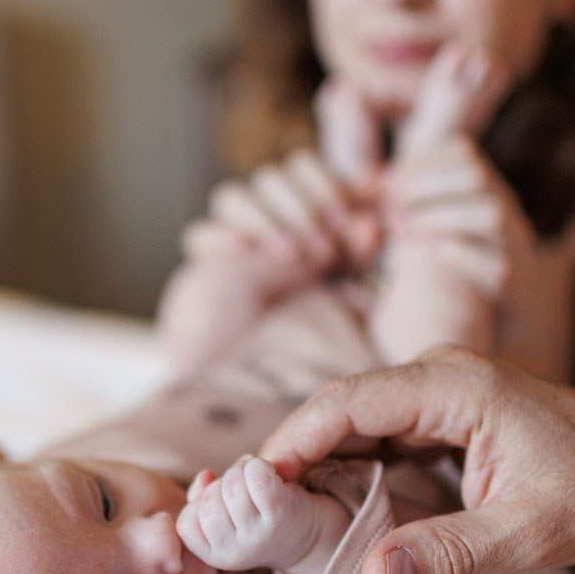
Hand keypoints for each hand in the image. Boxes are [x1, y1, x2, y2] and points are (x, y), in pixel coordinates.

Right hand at [158, 149, 379, 371]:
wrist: (266, 402)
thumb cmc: (323, 364)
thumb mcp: (363, 307)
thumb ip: (366, 253)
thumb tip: (373, 200)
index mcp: (323, 231)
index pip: (324, 172)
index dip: (339, 184)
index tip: (360, 222)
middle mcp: (281, 232)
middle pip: (284, 171)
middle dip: (308, 197)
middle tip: (326, 245)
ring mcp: (240, 248)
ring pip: (242, 192)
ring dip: (271, 212)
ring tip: (292, 255)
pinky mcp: (205, 271)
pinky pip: (201, 231)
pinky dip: (223, 236)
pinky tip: (245, 256)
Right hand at [176, 456, 318, 570]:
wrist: (306, 535)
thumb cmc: (255, 519)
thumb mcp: (222, 518)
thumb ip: (202, 498)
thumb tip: (205, 475)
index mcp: (214, 556)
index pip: (187, 523)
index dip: (201, 502)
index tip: (222, 500)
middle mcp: (234, 551)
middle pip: (209, 500)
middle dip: (223, 482)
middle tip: (242, 484)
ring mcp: (257, 535)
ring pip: (231, 484)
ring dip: (242, 469)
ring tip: (255, 477)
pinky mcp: (279, 514)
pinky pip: (257, 476)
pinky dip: (259, 465)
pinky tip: (269, 472)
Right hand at [259, 346, 574, 573]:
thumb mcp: (527, 532)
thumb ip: (445, 553)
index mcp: (455, 386)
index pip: (348, 401)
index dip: (292, 440)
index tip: (252, 486)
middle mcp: (439, 375)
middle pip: (341, 406)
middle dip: (292, 453)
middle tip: (248, 507)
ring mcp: (440, 390)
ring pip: (355, 419)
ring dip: (315, 461)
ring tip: (273, 510)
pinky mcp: (443, 413)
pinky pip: (379, 432)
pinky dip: (347, 465)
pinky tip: (325, 504)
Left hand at [380, 132, 535, 304]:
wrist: (491, 319)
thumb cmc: (447, 263)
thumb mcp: (425, 225)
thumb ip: (399, 201)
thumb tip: (368, 178)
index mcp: (486, 187)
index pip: (462, 152)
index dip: (422, 160)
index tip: (388, 181)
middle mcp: (506, 210)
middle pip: (475, 176)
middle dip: (426, 185)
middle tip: (392, 205)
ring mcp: (514, 246)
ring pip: (491, 213)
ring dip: (439, 216)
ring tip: (405, 230)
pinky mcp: (513, 284)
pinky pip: (496, 264)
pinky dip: (459, 254)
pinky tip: (431, 255)